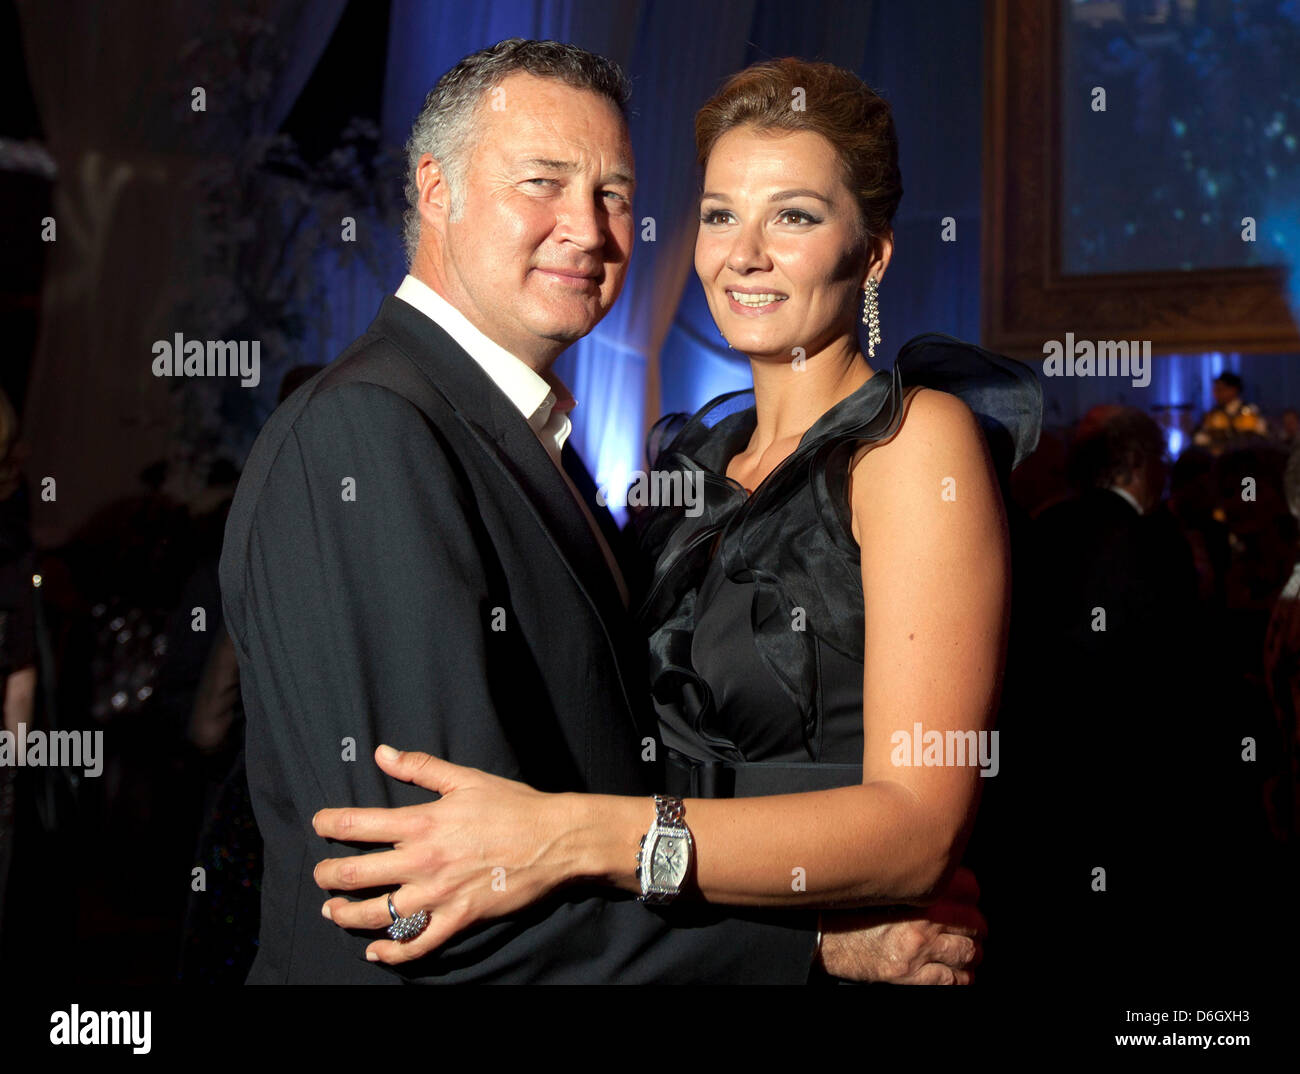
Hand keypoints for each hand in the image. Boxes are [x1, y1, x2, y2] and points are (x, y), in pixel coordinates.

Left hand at [312, 745, 578, 963]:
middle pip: (359, 874)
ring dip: (347, 915)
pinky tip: (376, 951)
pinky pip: (418, 943)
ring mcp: (441, 894)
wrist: (555, 840)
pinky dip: (393, 952)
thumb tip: (382, 752)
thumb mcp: (466, 779)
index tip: (319, 825)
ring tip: (333, 912)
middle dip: (329, 875)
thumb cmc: (513, 806)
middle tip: (320, 875)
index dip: (330, 824)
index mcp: (423, 822)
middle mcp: (424, 860)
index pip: (359, 824)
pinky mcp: (460, 918)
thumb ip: (420, 767)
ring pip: (378, 914)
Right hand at [815, 866, 984, 983]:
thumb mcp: (883, 884)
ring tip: (967, 950)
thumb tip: (939, 874)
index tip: (970, 896)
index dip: (972, 892)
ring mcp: (920, 952)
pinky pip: (954, 980)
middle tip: (974, 927)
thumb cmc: (850, 908)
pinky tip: (958, 971)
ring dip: (972, 952)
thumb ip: (913, 881)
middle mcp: (921, 923)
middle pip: (974, 922)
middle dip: (977, 926)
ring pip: (969, 952)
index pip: (967, 887)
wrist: (825, 939)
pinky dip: (962, 976)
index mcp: (915, 893)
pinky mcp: (914, 977)